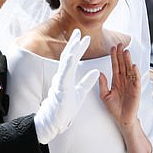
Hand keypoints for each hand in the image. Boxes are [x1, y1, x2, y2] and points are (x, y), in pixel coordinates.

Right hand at [34, 29, 98, 143]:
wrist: (55, 121)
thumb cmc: (65, 108)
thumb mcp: (80, 93)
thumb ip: (87, 81)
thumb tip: (97, 71)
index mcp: (66, 77)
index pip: (73, 59)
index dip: (78, 48)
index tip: (85, 38)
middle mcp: (62, 77)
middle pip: (68, 57)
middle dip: (73, 44)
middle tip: (78, 31)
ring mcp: (60, 82)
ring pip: (66, 63)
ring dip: (71, 50)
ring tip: (76, 40)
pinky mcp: (60, 89)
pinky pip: (64, 74)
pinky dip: (68, 65)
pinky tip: (71, 56)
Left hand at [98, 43, 140, 128]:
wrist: (122, 119)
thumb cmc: (114, 108)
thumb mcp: (104, 95)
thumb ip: (102, 84)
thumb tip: (99, 73)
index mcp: (116, 80)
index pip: (115, 65)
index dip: (114, 56)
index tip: (112, 47)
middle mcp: (124, 80)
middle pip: (123, 64)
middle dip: (121, 54)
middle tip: (120, 44)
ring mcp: (130, 84)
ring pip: (129, 69)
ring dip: (128, 61)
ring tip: (126, 51)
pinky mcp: (136, 90)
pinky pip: (136, 79)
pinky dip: (135, 73)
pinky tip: (133, 66)